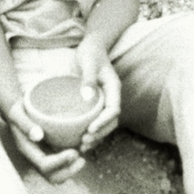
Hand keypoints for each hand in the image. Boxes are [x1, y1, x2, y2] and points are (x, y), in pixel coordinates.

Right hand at [5, 99, 85, 183]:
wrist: (18, 109)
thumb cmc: (18, 109)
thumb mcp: (18, 113)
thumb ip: (25, 124)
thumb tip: (38, 135)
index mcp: (28, 150)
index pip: (44, 166)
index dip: (60, 162)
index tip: (74, 152)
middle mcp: (35, 157)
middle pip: (52, 177)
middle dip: (68, 172)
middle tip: (81, 158)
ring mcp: (43, 156)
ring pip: (58, 174)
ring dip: (71, 169)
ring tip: (82, 156)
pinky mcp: (49, 152)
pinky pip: (62, 166)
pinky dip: (72, 162)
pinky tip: (80, 149)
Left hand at [75, 35, 120, 152]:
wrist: (92, 47)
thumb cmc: (91, 53)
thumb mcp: (89, 63)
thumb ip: (89, 79)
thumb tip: (87, 96)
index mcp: (113, 88)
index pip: (113, 110)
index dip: (103, 122)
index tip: (90, 129)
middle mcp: (111, 97)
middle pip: (111, 121)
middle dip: (100, 133)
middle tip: (84, 142)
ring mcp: (104, 101)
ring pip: (105, 123)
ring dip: (96, 136)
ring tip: (82, 146)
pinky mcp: (96, 103)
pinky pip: (96, 119)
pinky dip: (91, 130)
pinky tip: (79, 138)